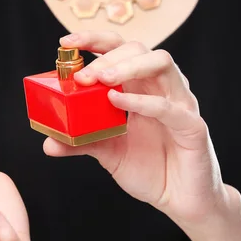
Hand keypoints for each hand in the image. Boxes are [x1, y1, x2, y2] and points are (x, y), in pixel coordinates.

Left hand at [44, 31, 232, 228]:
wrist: (180, 200)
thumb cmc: (151, 170)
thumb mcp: (108, 153)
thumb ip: (81, 143)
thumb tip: (48, 143)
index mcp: (141, 89)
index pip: (119, 50)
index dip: (94, 40)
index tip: (66, 42)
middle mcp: (161, 89)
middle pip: (139, 49)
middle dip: (107, 56)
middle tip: (82, 75)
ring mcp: (180, 104)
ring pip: (161, 64)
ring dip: (128, 66)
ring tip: (102, 79)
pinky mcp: (192, 127)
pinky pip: (170, 107)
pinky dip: (142, 102)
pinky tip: (118, 102)